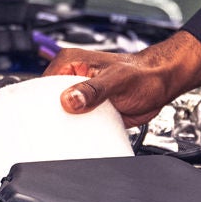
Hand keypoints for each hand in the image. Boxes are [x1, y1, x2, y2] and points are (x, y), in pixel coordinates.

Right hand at [43, 30, 200, 127]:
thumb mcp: (116, 80)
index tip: (40, 119)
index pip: (43, 85)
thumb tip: (70, 99)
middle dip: (51, 117)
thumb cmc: (143, 73)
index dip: (39, 103)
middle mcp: (73, 78)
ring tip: (63, 138)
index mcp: (71, 62)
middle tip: (52, 132)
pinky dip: (78, 132)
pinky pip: (78, 124)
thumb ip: (93, 90)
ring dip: (65, 126)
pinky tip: (78, 139)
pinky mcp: (91, 110)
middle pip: (50, 102)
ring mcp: (82, 95)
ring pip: (63, 115)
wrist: (161, 83)